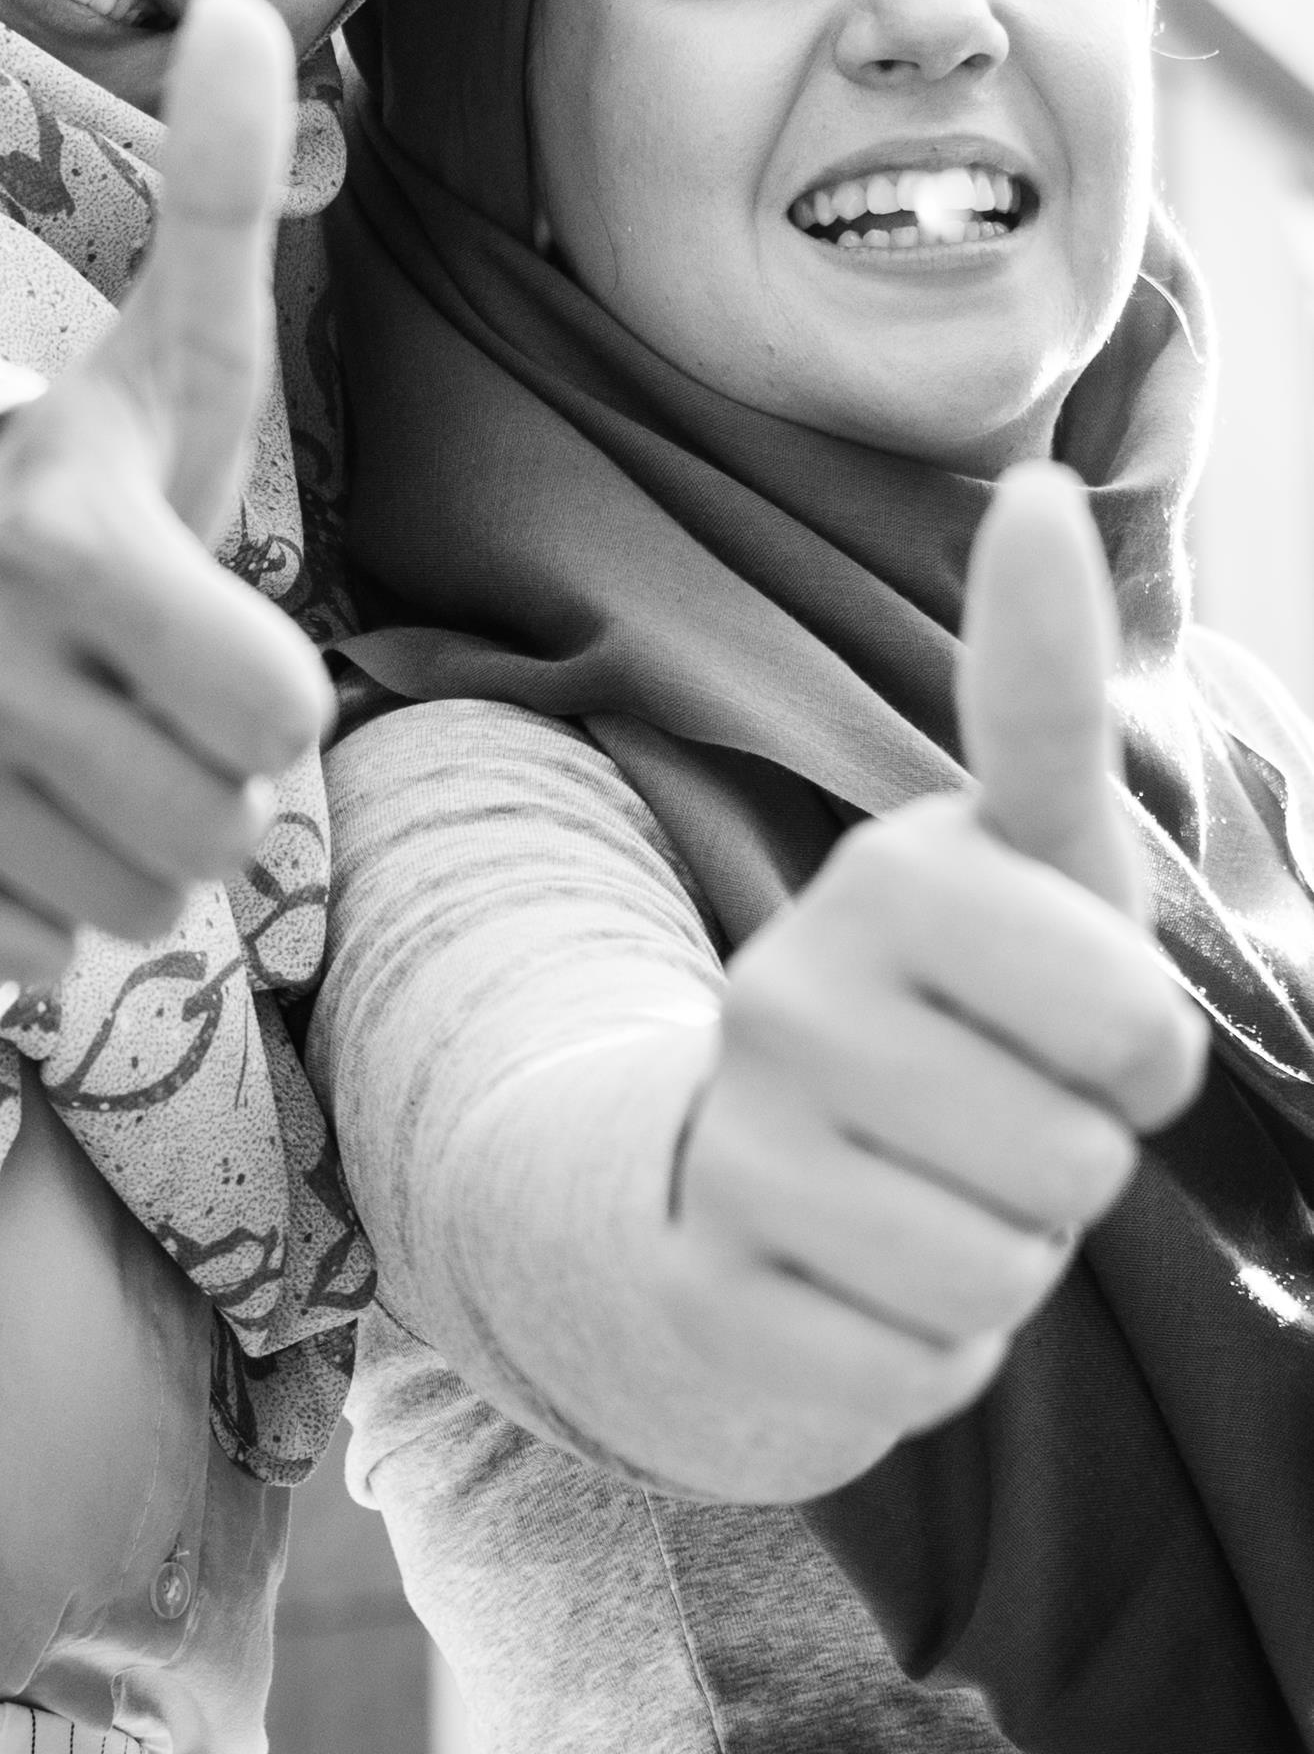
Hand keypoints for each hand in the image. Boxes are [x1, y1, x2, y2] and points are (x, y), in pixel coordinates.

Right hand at [0, 0, 333, 991]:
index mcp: (66, 530)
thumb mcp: (172, 360)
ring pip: (136, 907)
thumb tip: (238, 4)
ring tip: (78, 740)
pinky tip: (9, 802)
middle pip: (217, 832)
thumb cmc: (85, 483)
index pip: (275, 717)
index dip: (266, 690)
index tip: (199, 626)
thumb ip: (221, 203)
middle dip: (207, 775)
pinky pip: (38, 956)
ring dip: (137, 842)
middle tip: (138, 689)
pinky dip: (49, 902)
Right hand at [660, 461, 1208, 1457]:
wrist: (740, 1176)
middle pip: (1084, 1154)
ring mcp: (736, 1143)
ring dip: (1002, 1254)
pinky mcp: (711, 1291)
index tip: (1066, 928)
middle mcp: (788, 993)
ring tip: (923, 1187)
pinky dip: (926, 1345)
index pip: (1132, 1008)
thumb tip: (1037, 484)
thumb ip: (1042, 690)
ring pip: (1006, 1271)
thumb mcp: (1024, 863)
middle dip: (1070, 1160)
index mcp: (893, 881)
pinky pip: (922, 1368)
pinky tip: (858, 1270)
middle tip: (982, 1115)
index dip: (1141, 1045)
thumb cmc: (946, 1006)